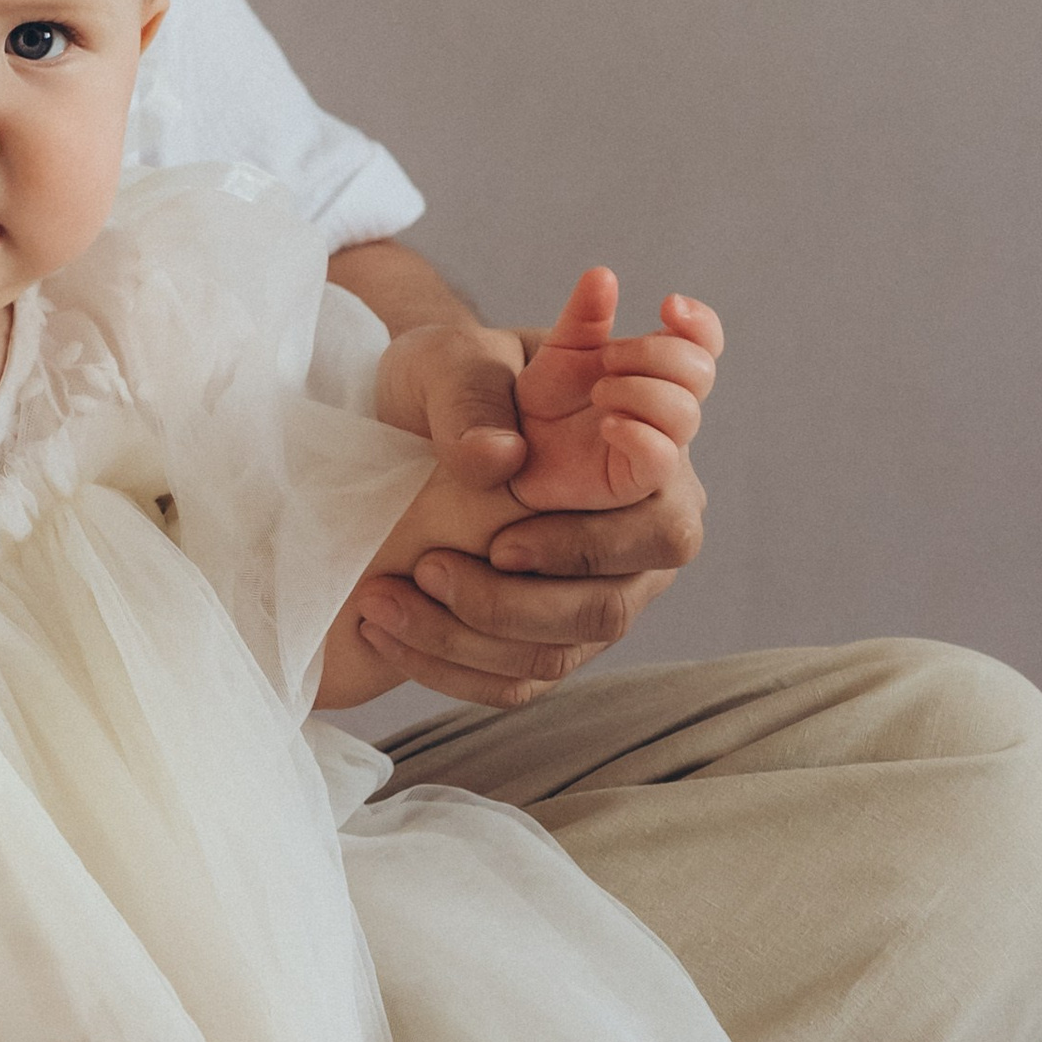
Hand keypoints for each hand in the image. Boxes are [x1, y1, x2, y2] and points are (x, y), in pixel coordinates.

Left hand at [358, 284, 715, 711]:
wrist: (413, 417)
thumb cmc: (452, 378)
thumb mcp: (452, 360)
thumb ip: (473, 392)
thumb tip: (496, 459)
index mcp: (651, 465)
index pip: (661, 527)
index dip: (587, 544)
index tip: (501, 536)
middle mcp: (640, 542)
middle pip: (608, 608)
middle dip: (513, 603)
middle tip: (430, 568)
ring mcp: (598, 596)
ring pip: (554, 654)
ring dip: (463, 641)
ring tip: (380, 601)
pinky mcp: (547, 637)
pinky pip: (512, 682)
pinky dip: (446, 668)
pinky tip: (382, 633)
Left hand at [511, 271, 721, 513]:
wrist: (500, 445)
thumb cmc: (531, 396)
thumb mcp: (558, 347)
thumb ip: (582, 315)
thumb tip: (602, 274)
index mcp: (652, 365)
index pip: (703, 341)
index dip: (699, 322)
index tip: (668, 305)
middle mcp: (661, 402)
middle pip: (699, 371)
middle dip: (655, 355)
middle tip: (606, 360)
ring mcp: (651, 441)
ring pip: (685, 415)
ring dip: (642, 393)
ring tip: (599, 392)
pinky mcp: (632, 480)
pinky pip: (660, 459)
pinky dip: (640, 436)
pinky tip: (608, 423)